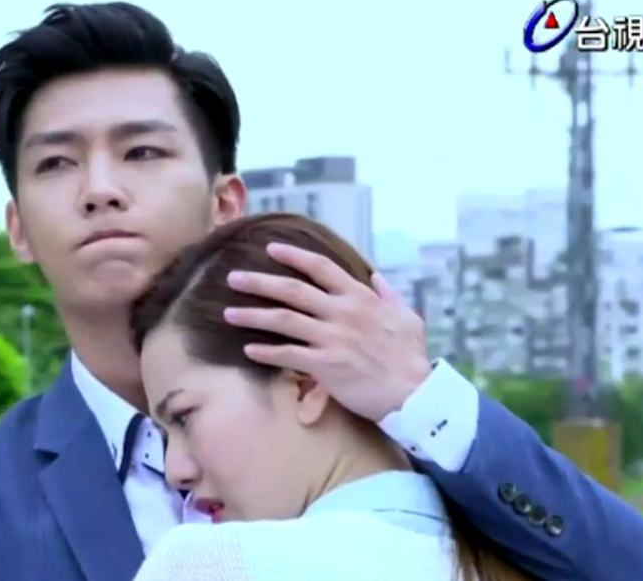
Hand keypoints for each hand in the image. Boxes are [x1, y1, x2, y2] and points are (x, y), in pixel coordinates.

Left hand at [222, 243, 431, 421]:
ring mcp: (331, 337)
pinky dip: (265, 352)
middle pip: (291, 290)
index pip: (320, 268)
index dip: (293, 256)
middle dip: (259, 282)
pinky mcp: (325, 364)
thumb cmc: (410, 357)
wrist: (414, 393)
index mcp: (359, 297)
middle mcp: (341, 312)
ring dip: (252, 315)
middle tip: (233, 278)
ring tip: (228, 313)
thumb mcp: (407, 317)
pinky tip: (248, 349)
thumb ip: (389, 294)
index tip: (270, 248)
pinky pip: (287, 354)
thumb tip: (376, 276)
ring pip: (282, 320)